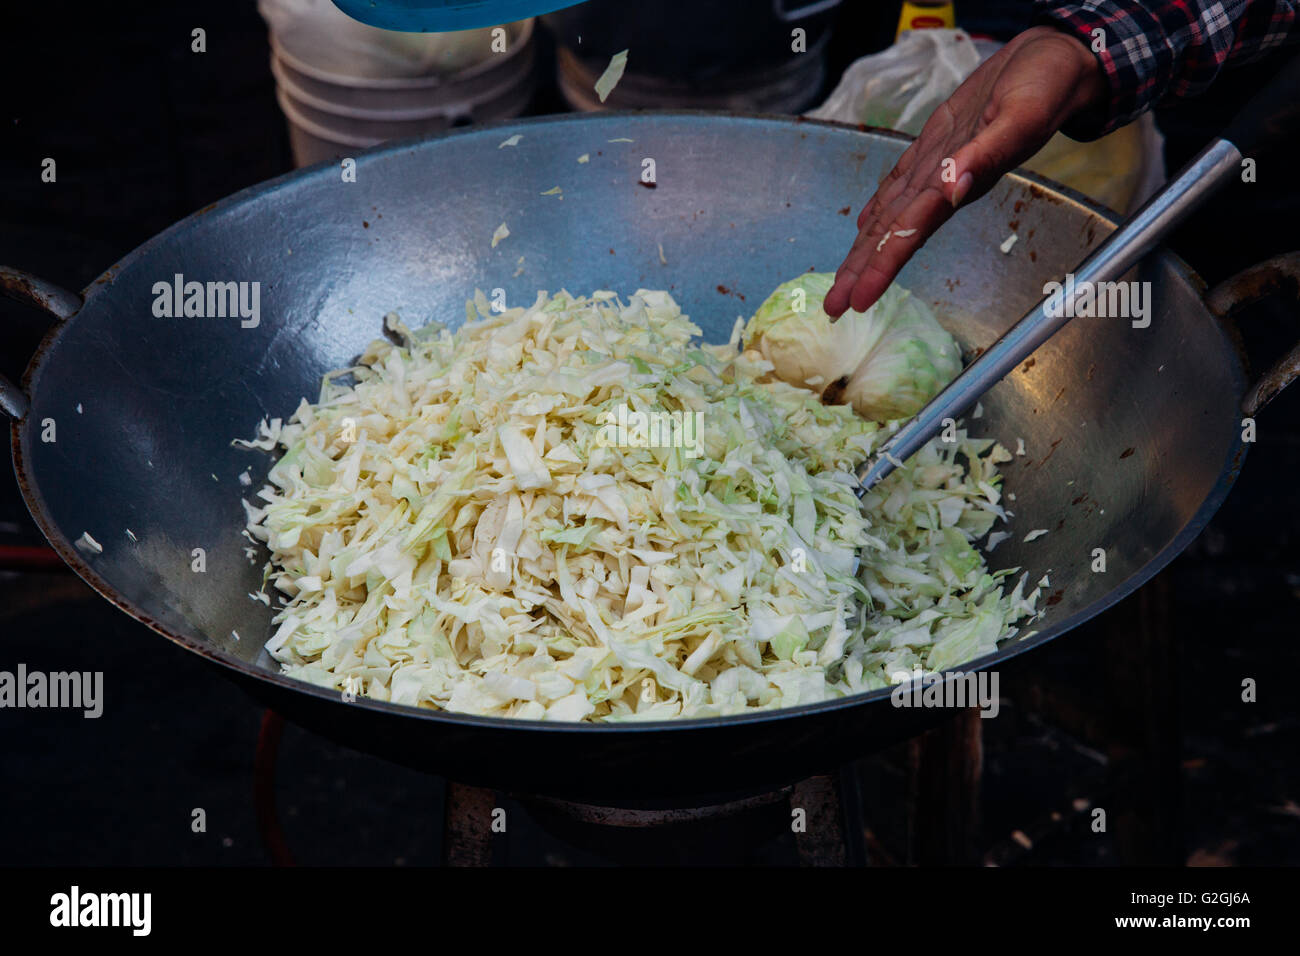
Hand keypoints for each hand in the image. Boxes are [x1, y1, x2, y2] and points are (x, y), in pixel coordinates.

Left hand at [824, 26, 1107, 317]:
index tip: (858, 300)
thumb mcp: (1022, 116)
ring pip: (892, 214)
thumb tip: (955, 187)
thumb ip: (988, 153)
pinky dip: (879, 208)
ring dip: (865, 249)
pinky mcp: (937, 145)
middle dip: (862, 271)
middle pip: (893, 234)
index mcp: (961, 182)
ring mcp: (938, 166)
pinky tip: (864, 225)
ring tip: (842, 283)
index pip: (911, 232)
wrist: (1059, 61)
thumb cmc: (1046, 84)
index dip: (882, 266)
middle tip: (832, 308)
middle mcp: (945, 183)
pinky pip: (900, 184)